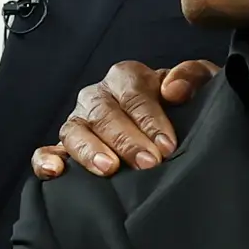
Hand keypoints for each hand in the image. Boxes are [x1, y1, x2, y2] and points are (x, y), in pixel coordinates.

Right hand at [32, 58, 219, 180]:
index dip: (149, 119)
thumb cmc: (187, 106)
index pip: (133, 94)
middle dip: (125, 139)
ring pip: (73, 130)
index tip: (167, 145)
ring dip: (89, 150)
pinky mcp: (66, 147)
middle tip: (148, 163)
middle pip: (103, 113)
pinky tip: (55, 172)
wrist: (178, 125)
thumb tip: (173, 90)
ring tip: (109, 169)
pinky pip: (46, 150)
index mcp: (127, 77)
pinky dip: (46, 159)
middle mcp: (99, 96)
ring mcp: (79, 121)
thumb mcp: (202, 85)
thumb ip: (193, 77)